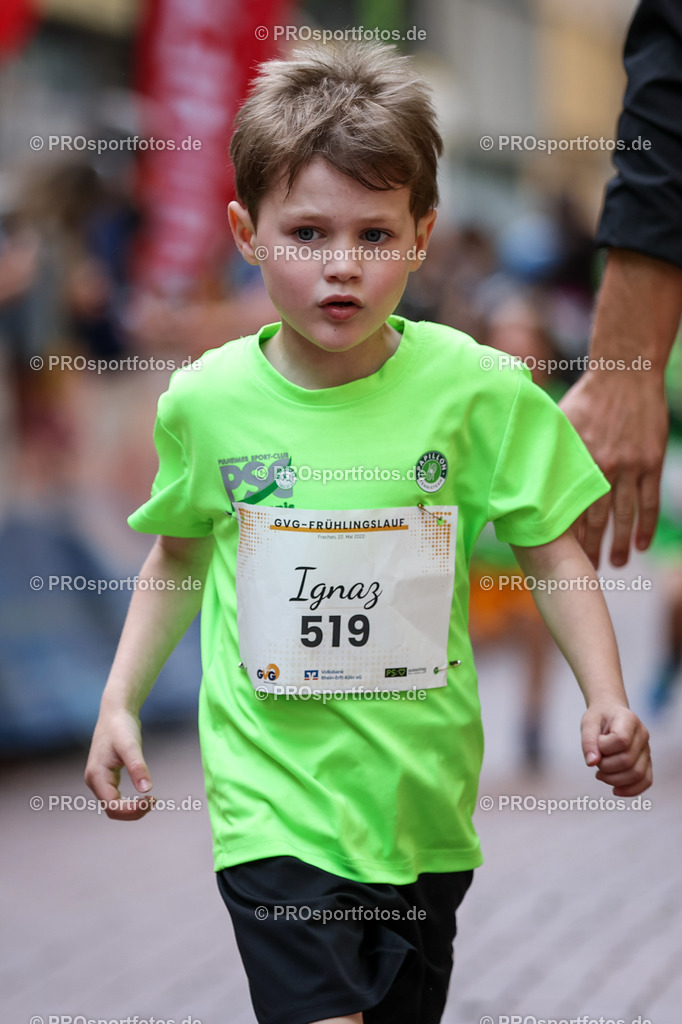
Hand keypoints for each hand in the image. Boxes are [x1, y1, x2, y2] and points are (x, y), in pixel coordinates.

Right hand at [84, 707, 154, 820]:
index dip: (132, 810)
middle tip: (154, 802)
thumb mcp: (131, 745)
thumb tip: (147, 790)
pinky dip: (128, 802)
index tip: (152, 800)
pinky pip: (115, 798)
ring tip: (150, 800)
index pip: (112, 806)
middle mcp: (94, 781)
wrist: (115, 712)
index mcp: (97, 776)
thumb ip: (138, 767)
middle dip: (132, 812)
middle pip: (112, 810)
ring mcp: (98, 780)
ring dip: (131, 809)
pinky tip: (143, 795)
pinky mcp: (105, 777)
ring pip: (113, 806)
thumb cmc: (121, 727)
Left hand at [560, 369, 667, 567]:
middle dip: (589, 548)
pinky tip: (640, 545)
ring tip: (614, 565)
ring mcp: (630, 467)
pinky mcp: (650, 463)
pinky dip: (644, 525)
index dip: (562, 533)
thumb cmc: (585, 397)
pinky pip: (649, 501)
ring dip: (618, 544)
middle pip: (595, 518)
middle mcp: (603, 468)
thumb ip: (543, 448)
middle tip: (584, 572)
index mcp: (576, 460)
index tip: (553, 555)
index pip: (567, 505)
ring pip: (624, 515)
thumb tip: (514, 468)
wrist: (624, 374)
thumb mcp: (557, 421)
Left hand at [581, 704, 651, 795]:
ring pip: (637, 774)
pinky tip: (615, 790)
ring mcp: (647, 749)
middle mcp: (642, 734)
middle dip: (606, 766)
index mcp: (629, 719)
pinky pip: (646, 780)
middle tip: (596, 762)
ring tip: (600, 774)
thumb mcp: (588, 723)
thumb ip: (588, 741)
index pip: (621, 740)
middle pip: (628, 760)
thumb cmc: (599, 718)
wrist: (610, 713)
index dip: (604, 747)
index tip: (596, 744)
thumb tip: (591, 763)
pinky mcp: (647, 762)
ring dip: (614, 780)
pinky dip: (631, 790)